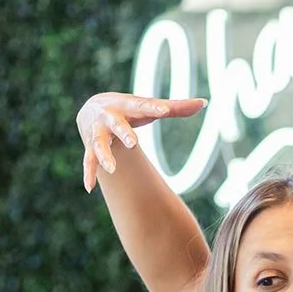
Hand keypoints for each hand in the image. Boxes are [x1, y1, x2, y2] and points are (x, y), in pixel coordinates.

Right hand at [77, 92, 206, 191]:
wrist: (92, 108)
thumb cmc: (129, 109)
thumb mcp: (148, 106)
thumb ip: (176, 107)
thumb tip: (204, 102)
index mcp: (127, 105)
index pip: (142, 106)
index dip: (154, 108)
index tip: (165, 110)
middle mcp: (110, 118)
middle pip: (117, 125)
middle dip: (124, 133)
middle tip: (133, 143)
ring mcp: (98, 133)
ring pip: (99, 145)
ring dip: (105, 157)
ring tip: (112, 170)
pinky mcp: (90, 147)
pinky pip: (88, 161)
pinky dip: (89, 173)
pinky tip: (89, 188)